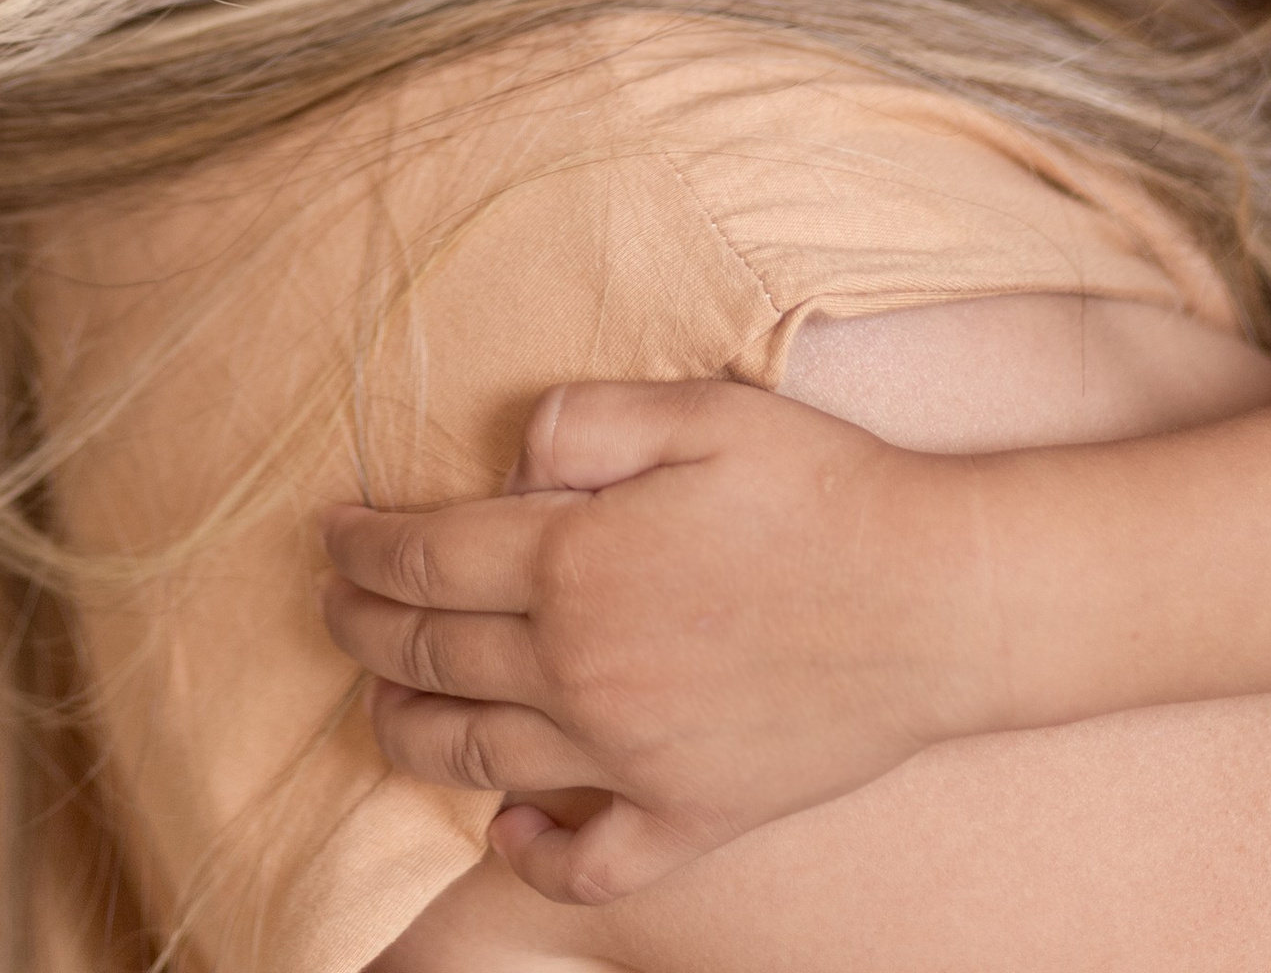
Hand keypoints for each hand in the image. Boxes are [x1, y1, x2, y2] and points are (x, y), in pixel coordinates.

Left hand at [320, 377, 1002, 898]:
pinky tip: (505, 832)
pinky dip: (533, 854)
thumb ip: (581, 421)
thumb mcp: (695, 411)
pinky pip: (590, 860)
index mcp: (573, 560)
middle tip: (331, 607)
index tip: (331, 535)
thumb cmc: (820, 489)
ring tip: (378, 705)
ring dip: (407, 731)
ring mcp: (633, 757)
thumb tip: (505, 459)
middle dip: (362, 630)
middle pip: (431, 657)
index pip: (424, 559)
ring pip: (479, 758)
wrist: (940, 600)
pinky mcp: (692, 817)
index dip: (362, 547)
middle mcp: (582, 669)